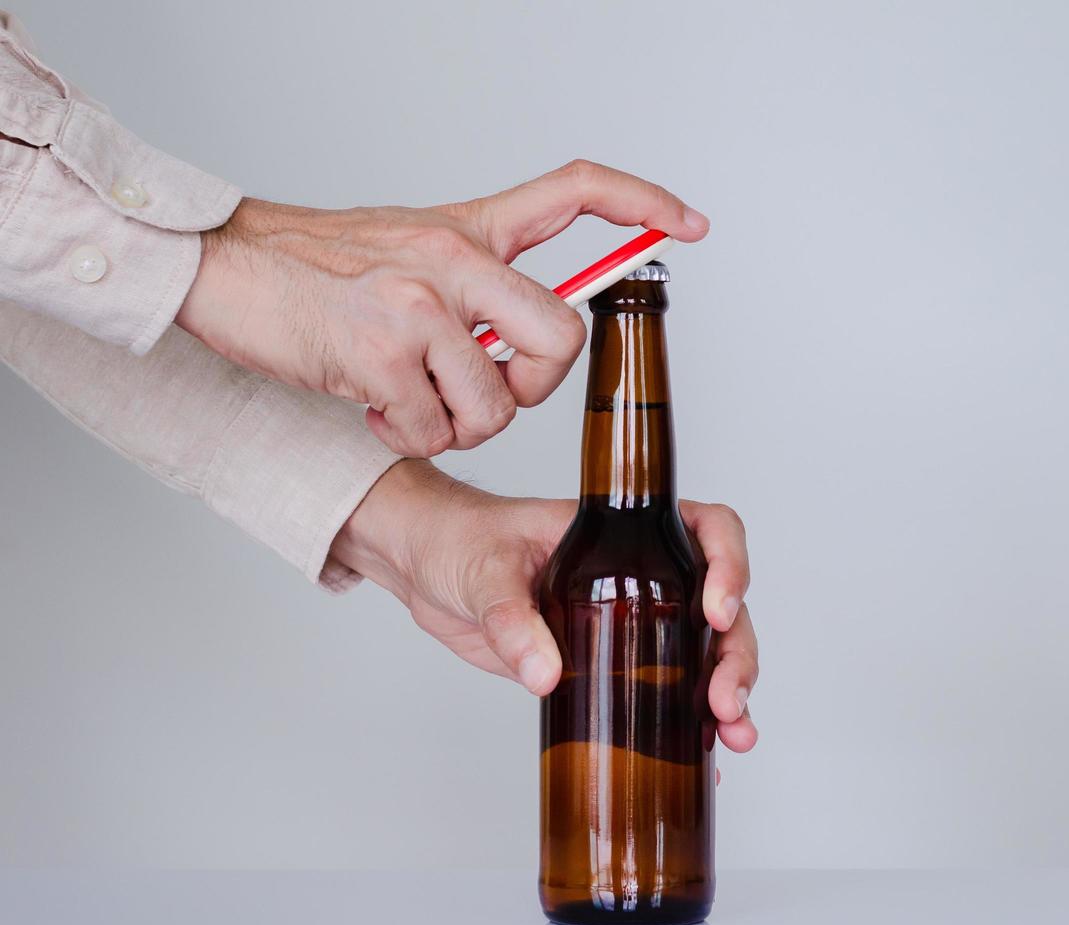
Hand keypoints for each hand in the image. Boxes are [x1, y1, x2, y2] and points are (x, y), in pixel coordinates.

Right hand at [176, 160, 709, 457]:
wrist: (224, 268)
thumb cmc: (318, 270)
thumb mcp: (412, 248)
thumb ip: (477, 283)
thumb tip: (528, 344)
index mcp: (470, 228)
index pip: (576, 190)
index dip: (643, 203)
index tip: (689, 226)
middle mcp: (454, 258)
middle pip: (561, 339)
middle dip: (534, 388)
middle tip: (486, 388)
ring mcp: (418, 303)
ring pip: (497, 403)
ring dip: (456, 423)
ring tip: (407, 397)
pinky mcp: (379, 351)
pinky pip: (432, 428)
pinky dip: (407, 435)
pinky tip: (372, 405)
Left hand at [330, 460, 758, 753]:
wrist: (426, 568)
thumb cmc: (459, 542)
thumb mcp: (485, 571)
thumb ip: (512, 619)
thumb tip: (545, 673)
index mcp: (624, 531)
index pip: (707, 529)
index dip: (729, 566)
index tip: (716, 612)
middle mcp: (643, 573)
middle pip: (721, 606)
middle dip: (735, 654)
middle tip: (724, 701)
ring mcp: (632, 621)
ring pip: (705, 652)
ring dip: (727, 692)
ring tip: (731, 734)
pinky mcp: (609, 663)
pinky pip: (665, 690)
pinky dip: (690, 723)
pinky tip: (707, 758)